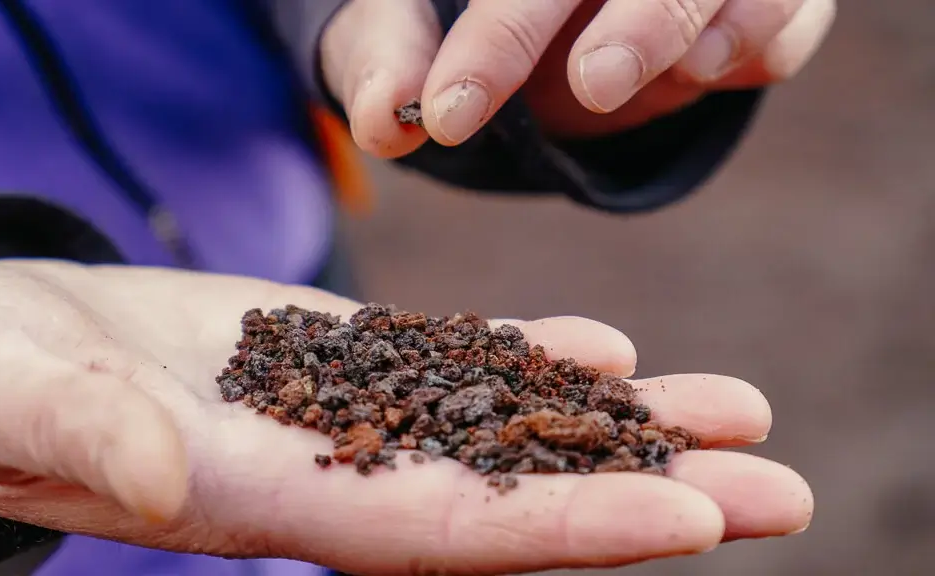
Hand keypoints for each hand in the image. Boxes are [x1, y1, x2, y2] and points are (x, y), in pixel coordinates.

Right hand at [0, 261, 810, 574]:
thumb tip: (166, 471)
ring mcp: (340, 414)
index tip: (686, 518)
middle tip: (779, 487)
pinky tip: (617, 353)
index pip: (433, 533)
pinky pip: (453, 360)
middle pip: (507, 491)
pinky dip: (537, 356)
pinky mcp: (330, 357)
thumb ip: (83, 432)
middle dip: (641, 490)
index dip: (559, 528)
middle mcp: (325, 472)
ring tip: (738, 413)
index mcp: (259, 500)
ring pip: (500, 422)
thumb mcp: (8, 398)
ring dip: (621, 421)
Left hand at [321, 0, 834, 155]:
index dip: (495, 40)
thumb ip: (390, 60)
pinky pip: (791, 11)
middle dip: (638, 18)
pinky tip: (715, 67)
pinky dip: (767, 38)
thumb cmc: (461, 12)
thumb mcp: (405, 24)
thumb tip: (383, 120)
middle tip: (595, 83)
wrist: (542, 16)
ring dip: (706, 22)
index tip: (448, 115)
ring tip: (674, 75)